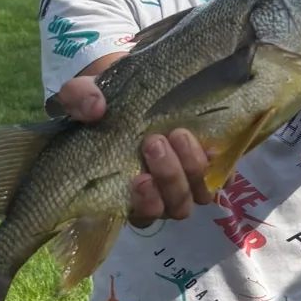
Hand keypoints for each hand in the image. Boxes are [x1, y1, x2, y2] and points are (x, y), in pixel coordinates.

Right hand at [53, 71, 214, 225]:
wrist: (138, 84)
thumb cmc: (108, 100)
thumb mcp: (85, 92)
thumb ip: (78, 98)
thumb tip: (92, 108)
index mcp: (127, 188)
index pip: (140, 216)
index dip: (145, 205)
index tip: (140, 179)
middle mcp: (160, 191)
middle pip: (174, 207)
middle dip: (167, 178)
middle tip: (154, 142)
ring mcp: (186, 178)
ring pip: (198, 195)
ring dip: (190, 168)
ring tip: (179, 134)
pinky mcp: (209, 161)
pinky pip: (222, 175)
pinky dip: (217, 164)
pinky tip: (209, 144)